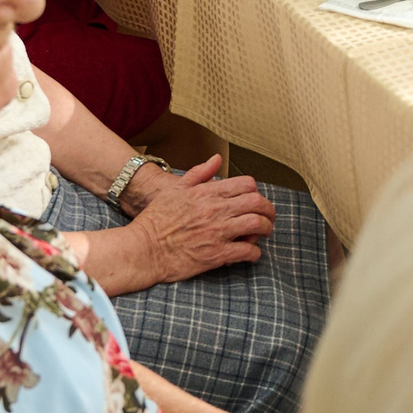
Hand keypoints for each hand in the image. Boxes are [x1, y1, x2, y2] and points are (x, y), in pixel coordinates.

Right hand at [133, 158, 274, 281]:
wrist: (144, 248)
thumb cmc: (156, 219)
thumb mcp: (176, 189)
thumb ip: (199, 173)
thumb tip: (216, 159)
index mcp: (207, 192)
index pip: (246, 185)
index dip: (256, 192)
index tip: (254, 200)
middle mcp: (216, 210)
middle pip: (256, 203)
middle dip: (268, 209)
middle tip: (268, 217)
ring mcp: (218, 232)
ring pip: (257, 224)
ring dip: (266, 229)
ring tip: (264, 233)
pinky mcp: (217, 254)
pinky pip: (247, 251)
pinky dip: (254, 252)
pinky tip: (252, 253)